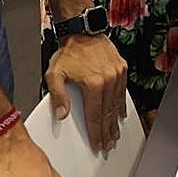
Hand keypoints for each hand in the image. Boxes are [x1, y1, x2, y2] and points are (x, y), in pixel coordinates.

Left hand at [45, 34, 127, 153]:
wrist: (83, 30)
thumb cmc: (68, 52)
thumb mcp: (54, 74)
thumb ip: (58, 96)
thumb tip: (62, 115)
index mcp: (93, 83)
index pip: (95, 115)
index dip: (96, 133)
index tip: (97, 145)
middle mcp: (108, 79)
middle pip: (108, 113)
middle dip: (108, 132)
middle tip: (108, 145)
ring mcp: (117, 74)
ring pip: (117, 104)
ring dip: (115, 122)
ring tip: (114, 135)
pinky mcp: (121, 68)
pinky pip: (123, 91)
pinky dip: (121, 105)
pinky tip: (121, 115)